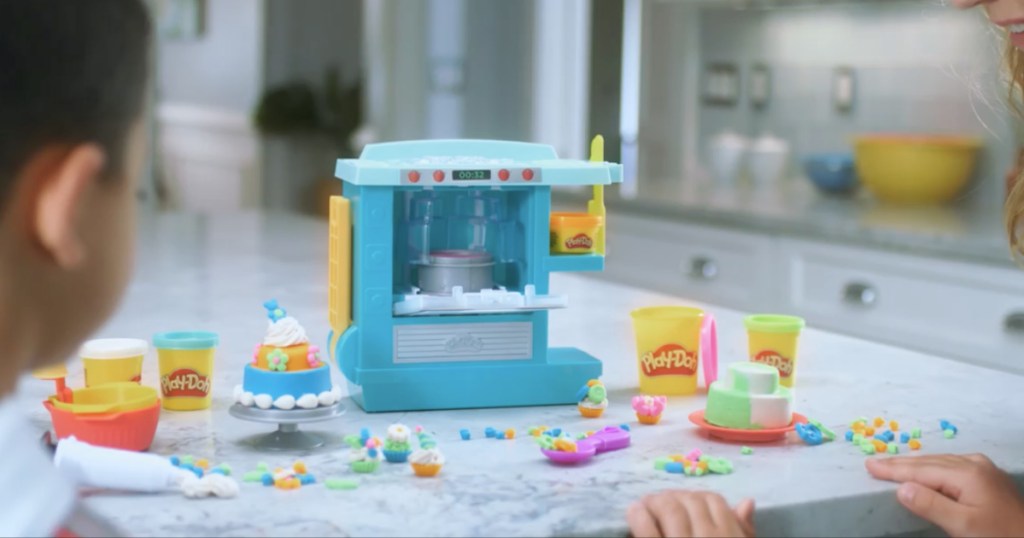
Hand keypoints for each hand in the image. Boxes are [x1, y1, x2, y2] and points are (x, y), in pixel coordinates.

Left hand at [627, 490, 754, 537]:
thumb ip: (743, 531)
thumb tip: (747, 502)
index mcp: (730, 535)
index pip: (713, 500)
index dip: (695, 496)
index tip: (683, 501)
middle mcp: (710, 537)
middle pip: (690, 500)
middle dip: (672, 496)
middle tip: (659, 500)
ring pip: (670, 508)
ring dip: (655, 501)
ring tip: (645, 504)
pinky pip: (647, 529)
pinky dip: (639, 516)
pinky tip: (634, 511)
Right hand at [866, 454, 1023, 536]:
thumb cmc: (999, 536)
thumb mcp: (963, 525)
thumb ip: (931, 505)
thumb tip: (902, 487)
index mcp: (967, 473)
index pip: (921, 470)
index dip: (893, 469)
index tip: (869, 465)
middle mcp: (975, 464)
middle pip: (929, 462)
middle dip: (901, 464)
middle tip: (874, 463)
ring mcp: (983, 468)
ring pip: (940, 462)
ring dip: (915, 465)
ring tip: (893, 466)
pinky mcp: (988, 477)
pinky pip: (951, 465)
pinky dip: (932, 468)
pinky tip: (925, 470)